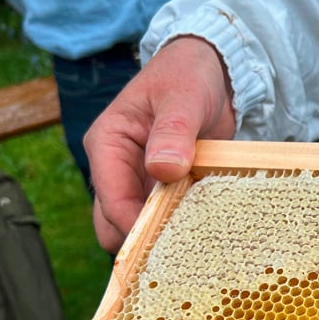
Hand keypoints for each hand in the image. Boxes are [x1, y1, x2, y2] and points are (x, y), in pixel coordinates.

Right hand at [84, 36, 236, 253]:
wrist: (211, 73)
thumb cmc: (188, 76)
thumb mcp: (183, 97)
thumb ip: (173, 131)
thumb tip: (162, 169)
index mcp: (107, 143)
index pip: (111, 198)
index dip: (135, 223)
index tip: (167, 240)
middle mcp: (116, 168)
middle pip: (113, 224)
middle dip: (142, 239)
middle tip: (184, 246)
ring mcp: (139, 181)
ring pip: (138, 227)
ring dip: (163, 236)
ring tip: (197, 239)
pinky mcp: (163, 189)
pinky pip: (165, 219)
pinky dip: (180, 228)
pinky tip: (206, 230)